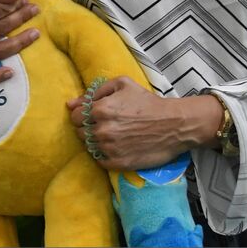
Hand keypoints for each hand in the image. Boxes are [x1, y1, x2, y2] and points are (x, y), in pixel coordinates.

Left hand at [67, 78, 218, 170]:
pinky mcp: (118, 163)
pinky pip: (100, 161)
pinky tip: (117, 147)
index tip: (93, 116)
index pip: (75, 117)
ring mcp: (109, 148)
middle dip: (88, 128)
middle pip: (80, 132)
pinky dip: (105, 155)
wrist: (175, 124)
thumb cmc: (148, 102)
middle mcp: (102, 130)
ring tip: (114, 136)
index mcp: (100, 109)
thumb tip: (71, 103)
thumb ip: (95, 91)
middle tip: (106, 125)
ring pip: (89, 147)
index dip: (82, 116)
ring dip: (97, 142)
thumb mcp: (123, 84)